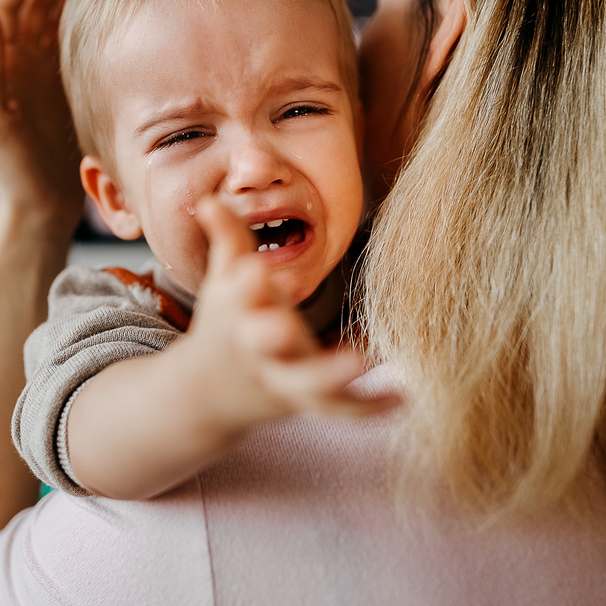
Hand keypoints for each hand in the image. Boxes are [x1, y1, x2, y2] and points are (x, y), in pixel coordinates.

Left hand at [0, 0, 92, 230]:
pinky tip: (109, 12)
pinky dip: (88, 24)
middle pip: (35, 5)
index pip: (6, 5)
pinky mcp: (65, 94)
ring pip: (57, 21)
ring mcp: (42, 79)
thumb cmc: (8, 172)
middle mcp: (18, 66)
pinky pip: (75, 48)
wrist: (36, 210)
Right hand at [187, 198, 398, 431]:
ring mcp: (281, 379)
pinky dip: (368, 406)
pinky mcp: (305, 401)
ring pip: (306, 381)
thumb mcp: (223, 281)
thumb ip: (227, 238)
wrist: (203, 397)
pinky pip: (340, 407)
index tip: (253, 269)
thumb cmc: (225, 324)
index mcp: (236, 315)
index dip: (245, 284)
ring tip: (361, 361)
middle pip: (264, 343)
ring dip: (331, 374)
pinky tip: (402, 397)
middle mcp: (257, 349)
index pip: (238, 296)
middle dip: (272, 335)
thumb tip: (210, 198)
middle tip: (286, 327)